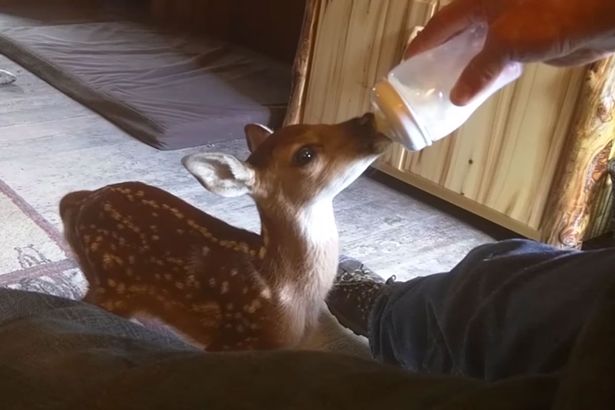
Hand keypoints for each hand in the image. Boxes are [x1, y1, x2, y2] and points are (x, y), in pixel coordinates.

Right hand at [405, 0, 614, 104]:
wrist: (596, 19)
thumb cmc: (553, 14)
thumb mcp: (505, 43)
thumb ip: (479, 70)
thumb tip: (458, 94)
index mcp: (480, 3)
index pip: (442, 23)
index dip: (423, 43)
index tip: (409, 62)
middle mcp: (491, 12)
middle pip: (457, 35)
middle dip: (440, 56)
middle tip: (425, 77)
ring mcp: (508, 26)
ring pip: (476, 48)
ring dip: (463, 67)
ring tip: (447, 86)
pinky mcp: (524, 41)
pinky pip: (495, 59)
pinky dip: (484, 72)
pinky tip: (478, 86)